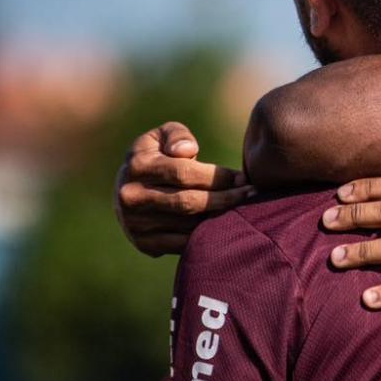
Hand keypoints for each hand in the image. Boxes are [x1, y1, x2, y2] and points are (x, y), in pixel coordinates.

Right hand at [114, 122, 255, 255]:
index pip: (184, 173)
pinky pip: (183, 245)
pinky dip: (207, 236)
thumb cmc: (158, 156)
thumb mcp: (162, 136)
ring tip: (243, 207)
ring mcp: (135, 223)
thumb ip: (177, 135)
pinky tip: (224, 224)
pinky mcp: (144, 244)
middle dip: (225, 198)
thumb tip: (187, 150)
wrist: (128, 189)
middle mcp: (132, 197)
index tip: (243, 177)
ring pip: (188, 225)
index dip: (218, 176)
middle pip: (188, 202)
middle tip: (251, 193)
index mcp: (137, 166)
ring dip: (220, 218)